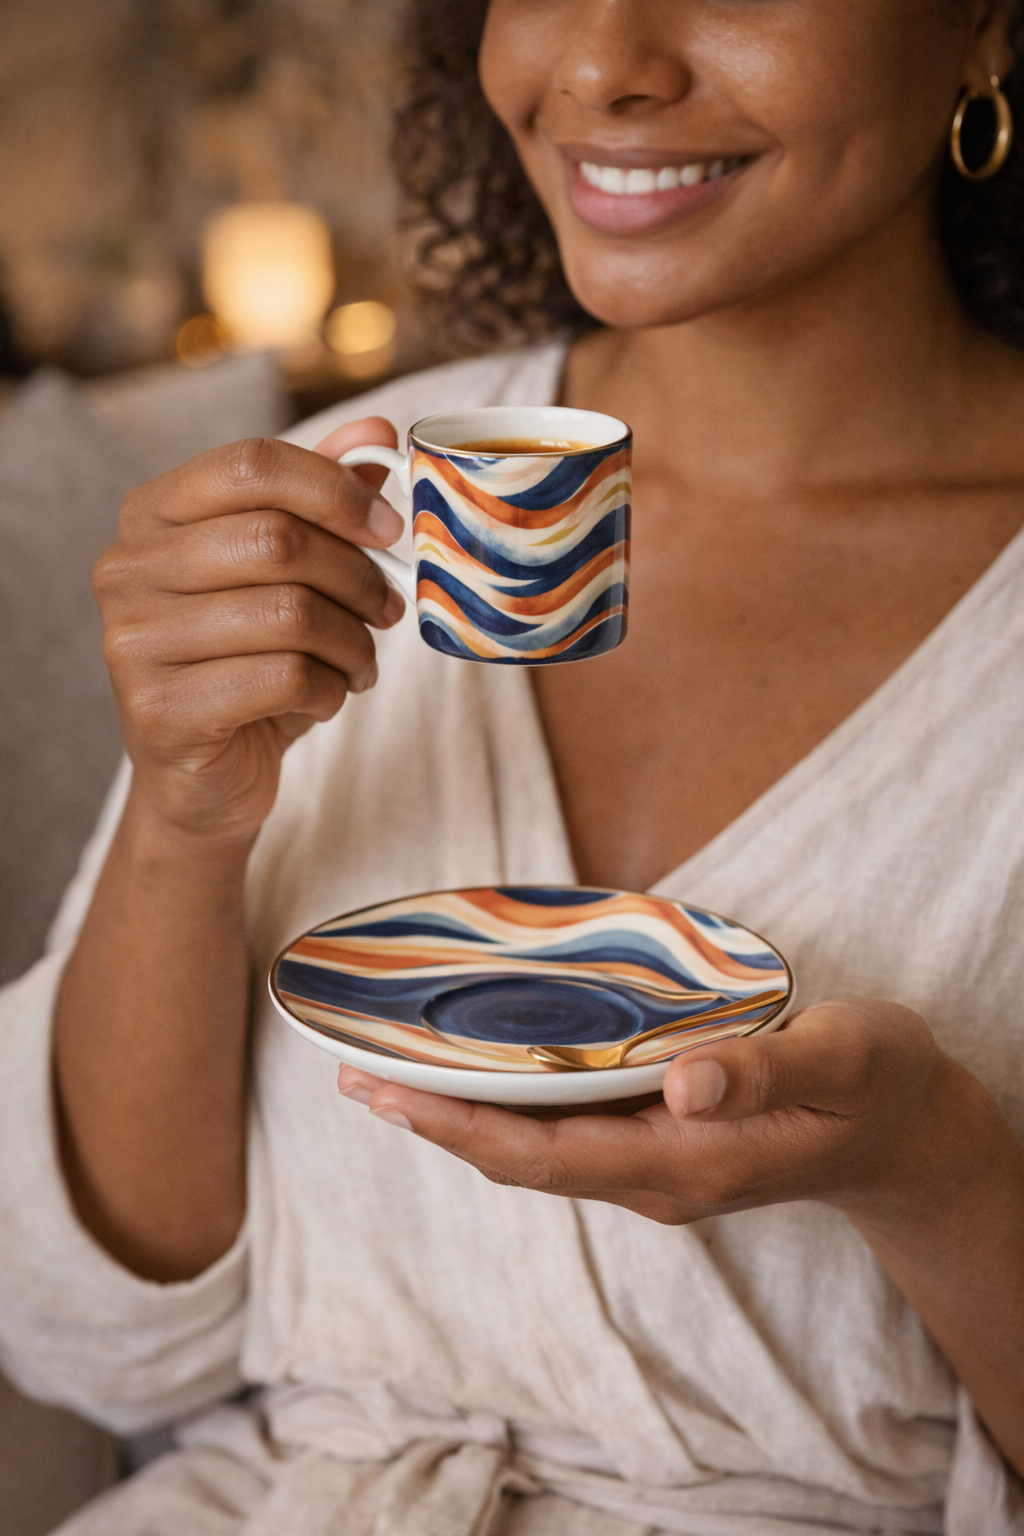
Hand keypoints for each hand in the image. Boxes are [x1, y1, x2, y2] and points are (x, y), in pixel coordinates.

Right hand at [92, 419, 405, 845]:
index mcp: (152, 514)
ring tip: (360, 662)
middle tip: (388, 609)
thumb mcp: (285, 577)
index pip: (251, 462)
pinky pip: (284, 678)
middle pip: (278, 538)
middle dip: (357, 576)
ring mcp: (133, 641)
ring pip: (289, 613)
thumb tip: (377, 435)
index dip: (336, 489)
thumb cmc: (247, 664)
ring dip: (352, 642)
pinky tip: (328, 698)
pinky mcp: (160, 709)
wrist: (204, 779)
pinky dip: (330, 690)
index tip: (389, 529)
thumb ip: (319, 503)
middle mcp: (127, 569)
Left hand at [338, 999, 979, 1225]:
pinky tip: (482, 1069)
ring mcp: (656, 1164)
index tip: (391, 1098)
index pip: (551, 1157)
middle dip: (438, 1123)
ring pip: (538, 1150)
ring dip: (463, 1116)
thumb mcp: (841, 1061)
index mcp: (690, 1161)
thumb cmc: (873, 1085)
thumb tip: (683, 1083)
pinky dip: (510, 1105)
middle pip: (524, 1160)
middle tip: (355, 1075)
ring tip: (392, 1073)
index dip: (464, 1130)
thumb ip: (765, 1072)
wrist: (901, 1131)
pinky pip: (566, 1132)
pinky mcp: (660, 1143)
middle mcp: (657, 1174)